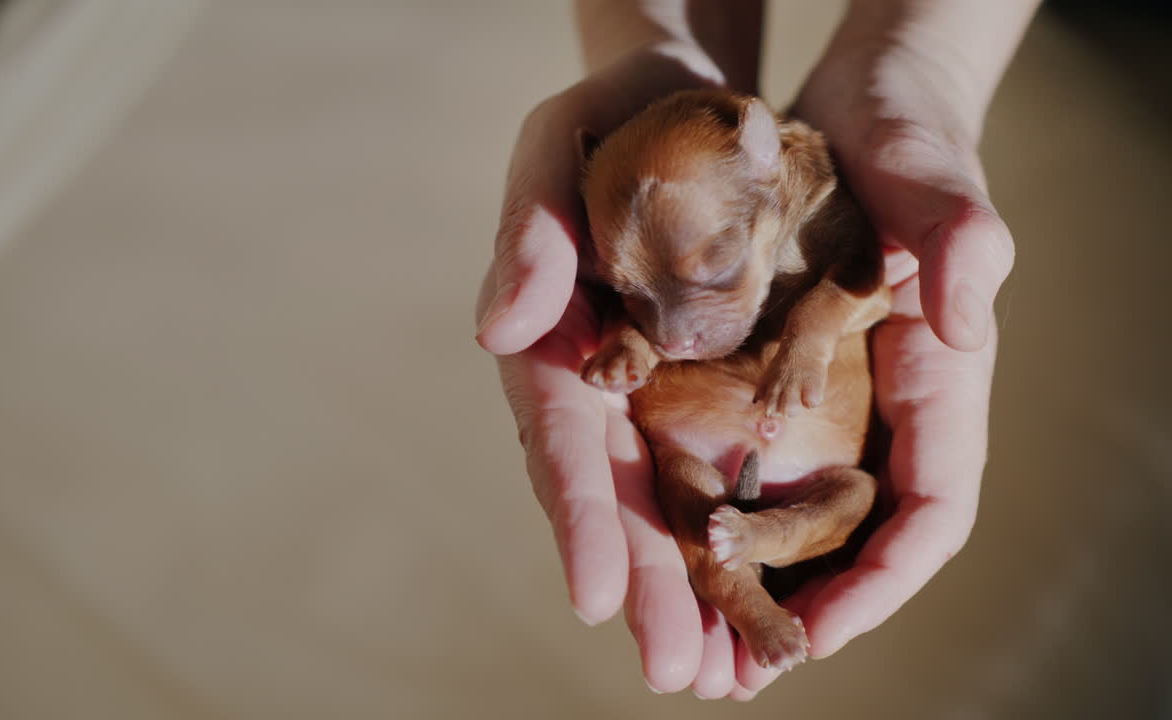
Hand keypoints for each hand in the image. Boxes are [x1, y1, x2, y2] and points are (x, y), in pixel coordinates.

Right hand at [476, 47, 761, 699]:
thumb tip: (501, 329)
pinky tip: (766, 594)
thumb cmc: (602, 118)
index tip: (599, 597)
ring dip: (696, 588)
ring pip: (670, 500)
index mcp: (551, 339)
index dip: (577, 515)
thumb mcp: (553, 153)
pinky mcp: (705, 387)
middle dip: (648, 584)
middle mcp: (598, 382)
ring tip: (730, 671)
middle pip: (617, 493)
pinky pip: (721, 466)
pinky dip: (741, 534)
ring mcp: (652, 392)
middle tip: (677, 673)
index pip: (561, 437)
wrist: (671, 102)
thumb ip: (530, 235)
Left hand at [729, 27, 1013, 692]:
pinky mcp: (774, 377)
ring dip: (752, 581)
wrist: (854, 111)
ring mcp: (830, 396)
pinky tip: (667, 543)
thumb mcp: (930, 170)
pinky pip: (747, 460)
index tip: (820, 635)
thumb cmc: (904, 134)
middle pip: (858, 536)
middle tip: (734, 674)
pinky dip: (716, 509)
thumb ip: (959, 234)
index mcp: (939, 378)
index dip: (884, 581)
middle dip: (801, 608)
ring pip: (799, 513)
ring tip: (695, 645)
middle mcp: (887, 405)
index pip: (933, 508)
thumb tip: (965, 318)